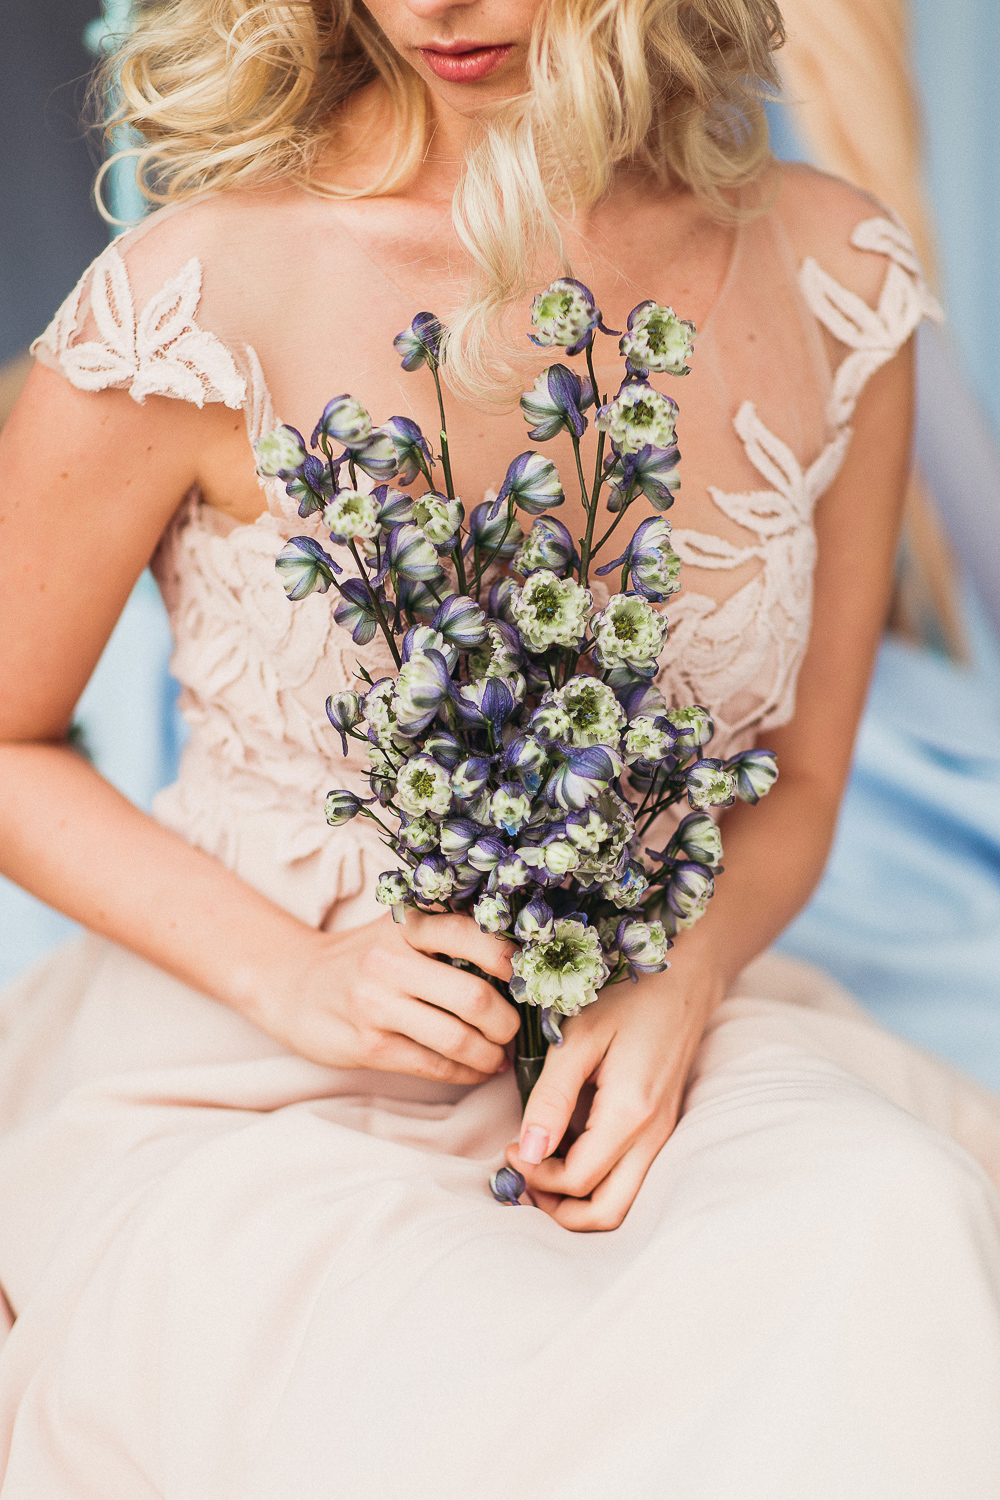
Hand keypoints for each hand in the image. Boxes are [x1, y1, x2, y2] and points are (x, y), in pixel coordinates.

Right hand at [260, 911, 519, 1084]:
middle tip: (514, 1026)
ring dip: (490, 1053)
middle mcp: (389, 961)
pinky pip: (434, 1066)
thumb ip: (445, 931)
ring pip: (457, 1038)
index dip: (507, 957)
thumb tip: (519, 954)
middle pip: (473, 996)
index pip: (468, 933)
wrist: (292, 986)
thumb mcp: (396, 929)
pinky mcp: (369, 1046)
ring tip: (497, 1053)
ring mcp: (377, 1006)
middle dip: (506, 1020)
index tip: (525, 976)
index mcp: (404, 925)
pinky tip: (474, 1068)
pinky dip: (465, 1072)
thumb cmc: (361, 956)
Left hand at [505, 951, 723, 1230]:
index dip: (535, 1176)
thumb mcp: (577, 1038)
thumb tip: (527, 1154)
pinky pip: (630, 1179)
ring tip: (540, 1173)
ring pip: (622, 1203)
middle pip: (606, 1213)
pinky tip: (566, 1153)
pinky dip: (596, 1183)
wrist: (685, 979)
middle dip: (556, 1209)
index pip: (578, 1180)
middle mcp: (654, 1137)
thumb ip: (550, 1098)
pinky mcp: (662, 1130)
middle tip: (522, 1178)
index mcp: (631, 1114)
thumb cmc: (626, 998)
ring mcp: (663, 1137)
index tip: (508, 1149)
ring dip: (577, 1202)